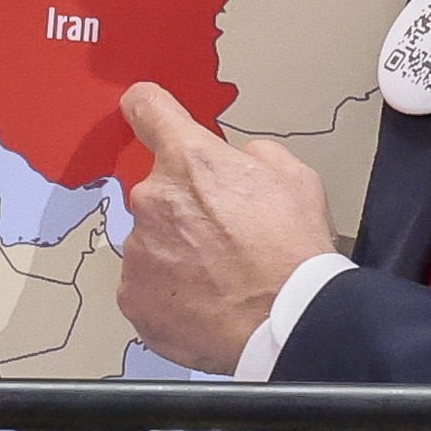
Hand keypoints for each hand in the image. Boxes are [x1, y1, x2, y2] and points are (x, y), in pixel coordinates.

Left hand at [117, 81, 336, 373]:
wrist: (289, 322)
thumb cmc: (295, 252)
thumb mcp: (296, 178)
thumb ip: (253, 156)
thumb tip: (236, 161)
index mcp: (190, 160)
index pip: (146, 108)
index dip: (149, 109)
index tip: (148, 115)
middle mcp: (153, 199)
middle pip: (157, 190)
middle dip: (184, 206)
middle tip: (224, 236)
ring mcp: (138, 251)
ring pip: (151, 240)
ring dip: (176, 252)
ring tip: (219, 277)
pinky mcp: (134, 297)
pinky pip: (145, 285)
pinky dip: (168, 293)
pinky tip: (203, 301)